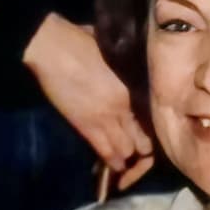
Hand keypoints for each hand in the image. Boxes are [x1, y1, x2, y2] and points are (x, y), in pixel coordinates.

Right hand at [24, 13, 154, 189]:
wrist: (53, 50)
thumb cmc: (83, 41)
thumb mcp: (116, 51)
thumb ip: (128, 64)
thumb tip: (134, 66)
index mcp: (134, 85)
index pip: (153, 115)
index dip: (154, 125)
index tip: (155, 128)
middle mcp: (125, 106)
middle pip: (144, 136)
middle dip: (145, 145)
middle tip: (145, 148)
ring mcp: (105, 119)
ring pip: (126, 148)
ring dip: (129, 154)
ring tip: (130, 157)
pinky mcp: (85, 127)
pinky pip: (105, 151)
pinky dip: (113, 161)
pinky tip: (118, 167)